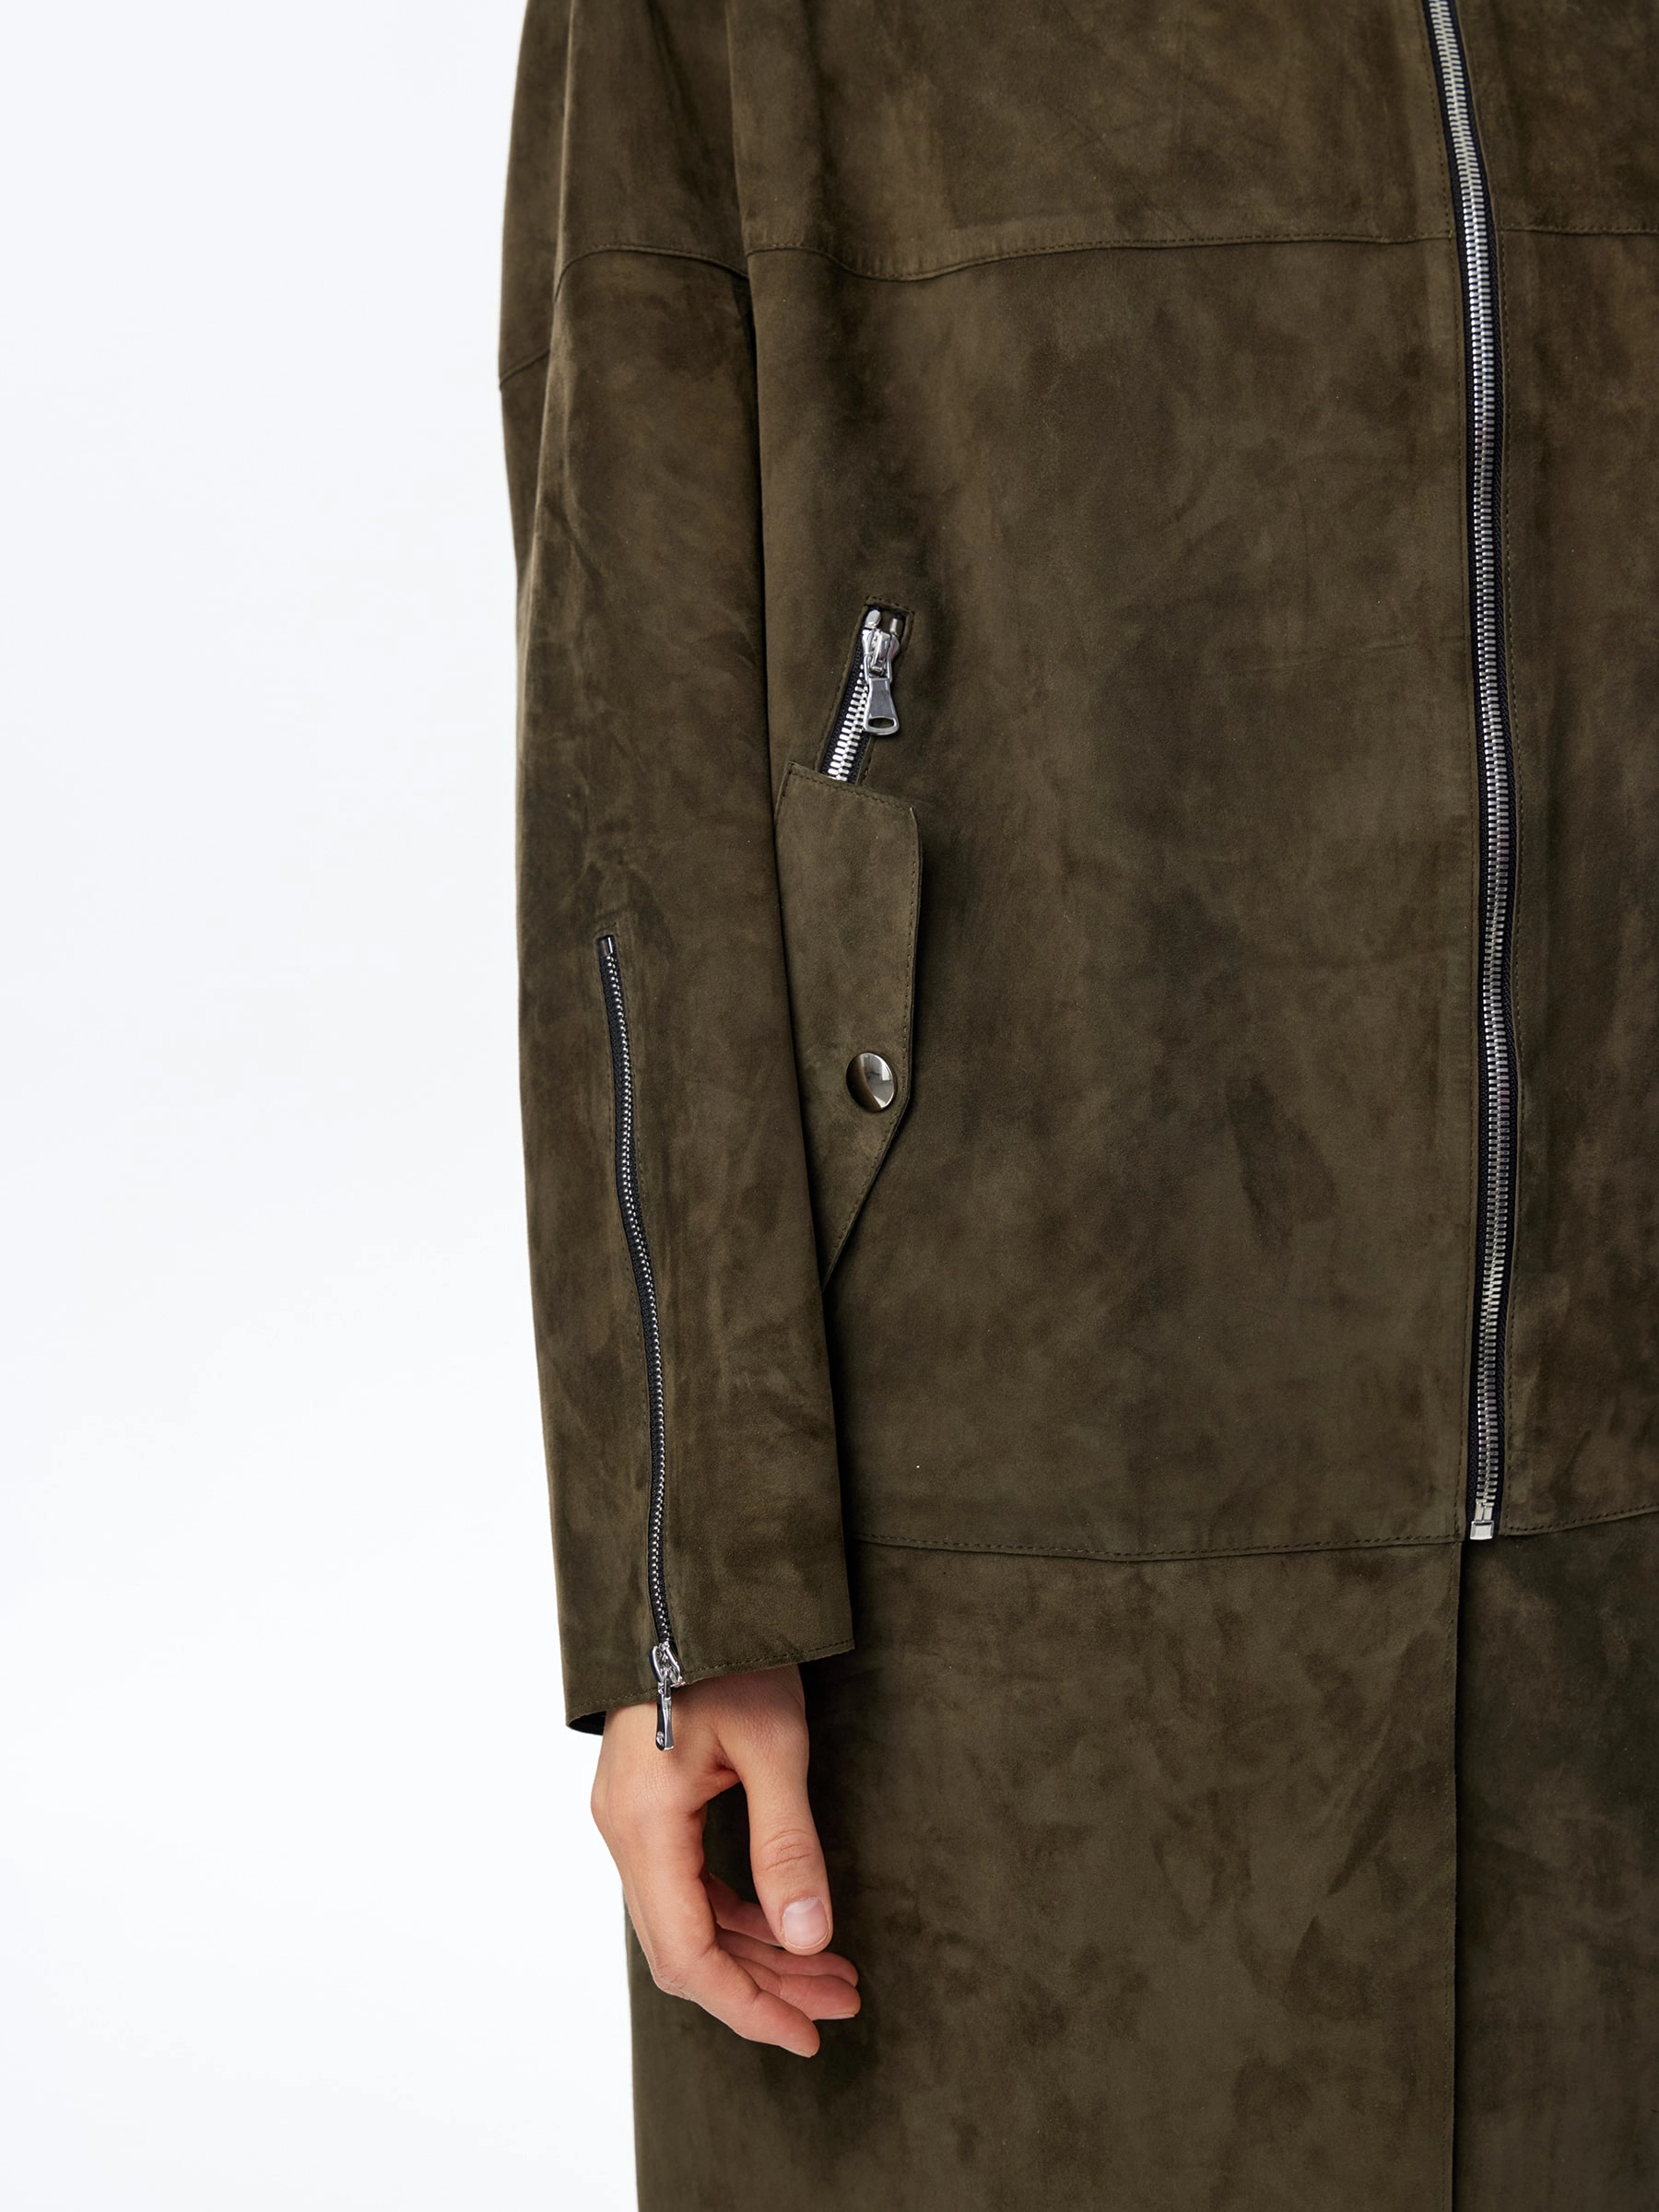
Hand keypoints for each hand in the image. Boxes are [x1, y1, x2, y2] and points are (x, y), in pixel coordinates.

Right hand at [591, 1664, 859, 2056]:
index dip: (747, 2005)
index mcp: (645, 1823)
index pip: (687, 1953)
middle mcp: (624, 1830)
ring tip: (830, 1971)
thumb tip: (809, 1940)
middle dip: (764, 1985)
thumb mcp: (775, 1745)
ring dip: (756, 1951)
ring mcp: (629, 1818)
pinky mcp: (646, 1805)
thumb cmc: (732, 1655)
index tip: (806, 2035)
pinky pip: (686, 1883)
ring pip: (687, 1918)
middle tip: (840, 2004)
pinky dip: (737, 1912)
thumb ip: (787, 1845)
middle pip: (686, 1947)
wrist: (689, 1588)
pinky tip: (786, 1921)